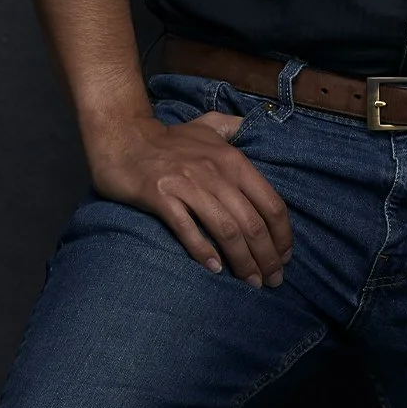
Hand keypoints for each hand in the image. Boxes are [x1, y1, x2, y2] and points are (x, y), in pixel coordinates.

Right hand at [86, 107, 293, 285]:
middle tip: (273, 280)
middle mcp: (215, 173)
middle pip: (252, 223)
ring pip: (226, 230)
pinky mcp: (160, 196)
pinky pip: (187, 229)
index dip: (282, 235)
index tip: (285, 257)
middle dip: (267, 256)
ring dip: (242, 261)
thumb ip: (232, 127)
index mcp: (233, 161)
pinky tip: (214, 269)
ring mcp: (188, 185)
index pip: (271, 203)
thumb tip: (252, 125)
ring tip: (251, 282)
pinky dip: (203, 251)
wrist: (121, 136)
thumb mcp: (207, 125)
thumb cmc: (168, 138)